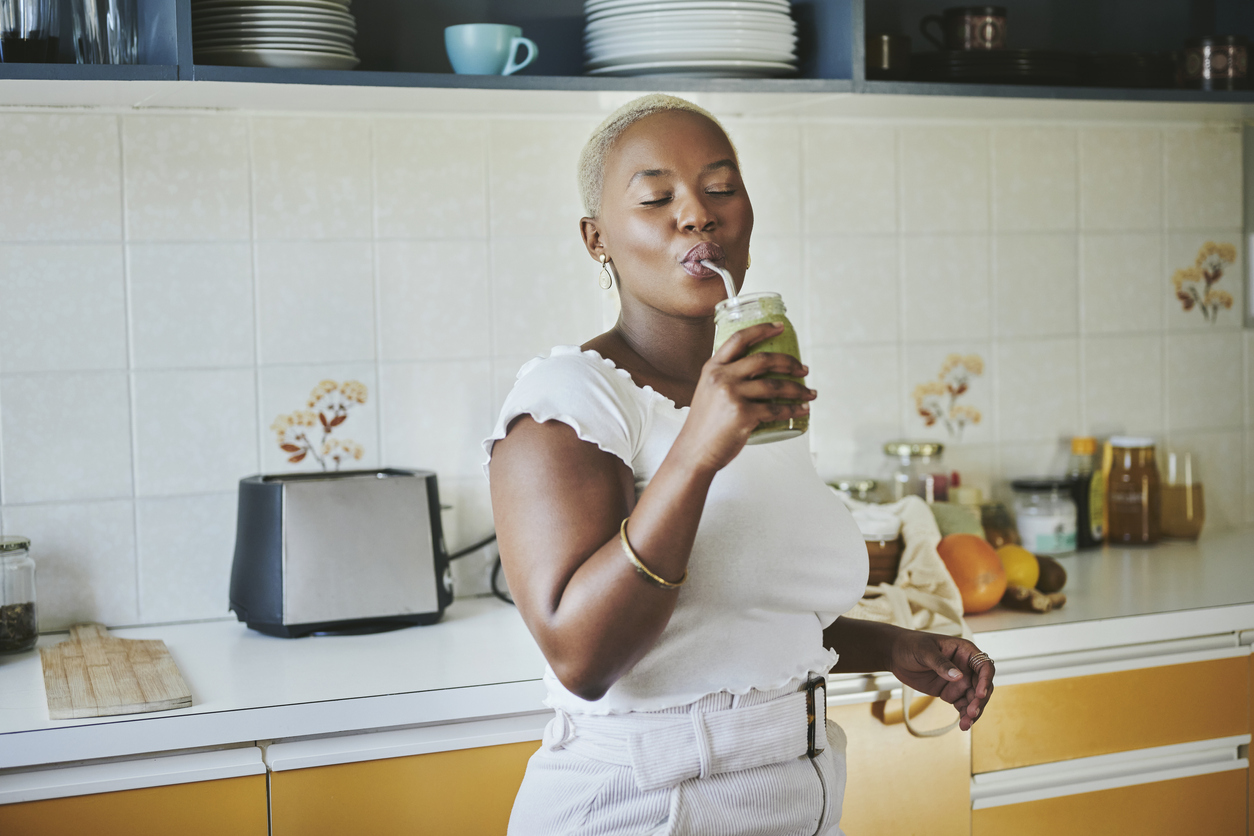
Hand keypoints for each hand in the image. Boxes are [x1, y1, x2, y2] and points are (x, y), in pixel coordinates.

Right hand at [673, 322, 814, 473]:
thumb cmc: (705, 424)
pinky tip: (802, 410)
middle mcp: (721, 377)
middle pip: (764, 360)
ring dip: (798, 389)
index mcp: (713, 368)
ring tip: (810, 393)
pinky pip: (776, 409)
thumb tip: (760, 372)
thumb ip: (728, 378)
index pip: (739, 339)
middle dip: (789, 363)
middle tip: (804, 369)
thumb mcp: (710, 392)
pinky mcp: (743, 415)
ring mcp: (732, 395)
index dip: (761, 329)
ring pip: (775, 386)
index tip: (780, 327)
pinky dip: (793, 409)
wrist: (694, 451)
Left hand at [888, 631, 994, 731]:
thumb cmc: (911, 645)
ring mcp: (960, 681)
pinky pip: (963, 706)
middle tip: (971, 713)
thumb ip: (941, 663)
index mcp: (964, 651)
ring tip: (966, 724)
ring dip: (974, 712)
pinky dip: (965, 716)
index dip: (985, 680)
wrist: (895, 655)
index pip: (984, 665)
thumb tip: (959, 676)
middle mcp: (966, 667)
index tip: (980, 693)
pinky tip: (963, 725)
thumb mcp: (924, 651)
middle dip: (980, 700)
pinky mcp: (951, 693)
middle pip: (982, 685)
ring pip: (975, 699)